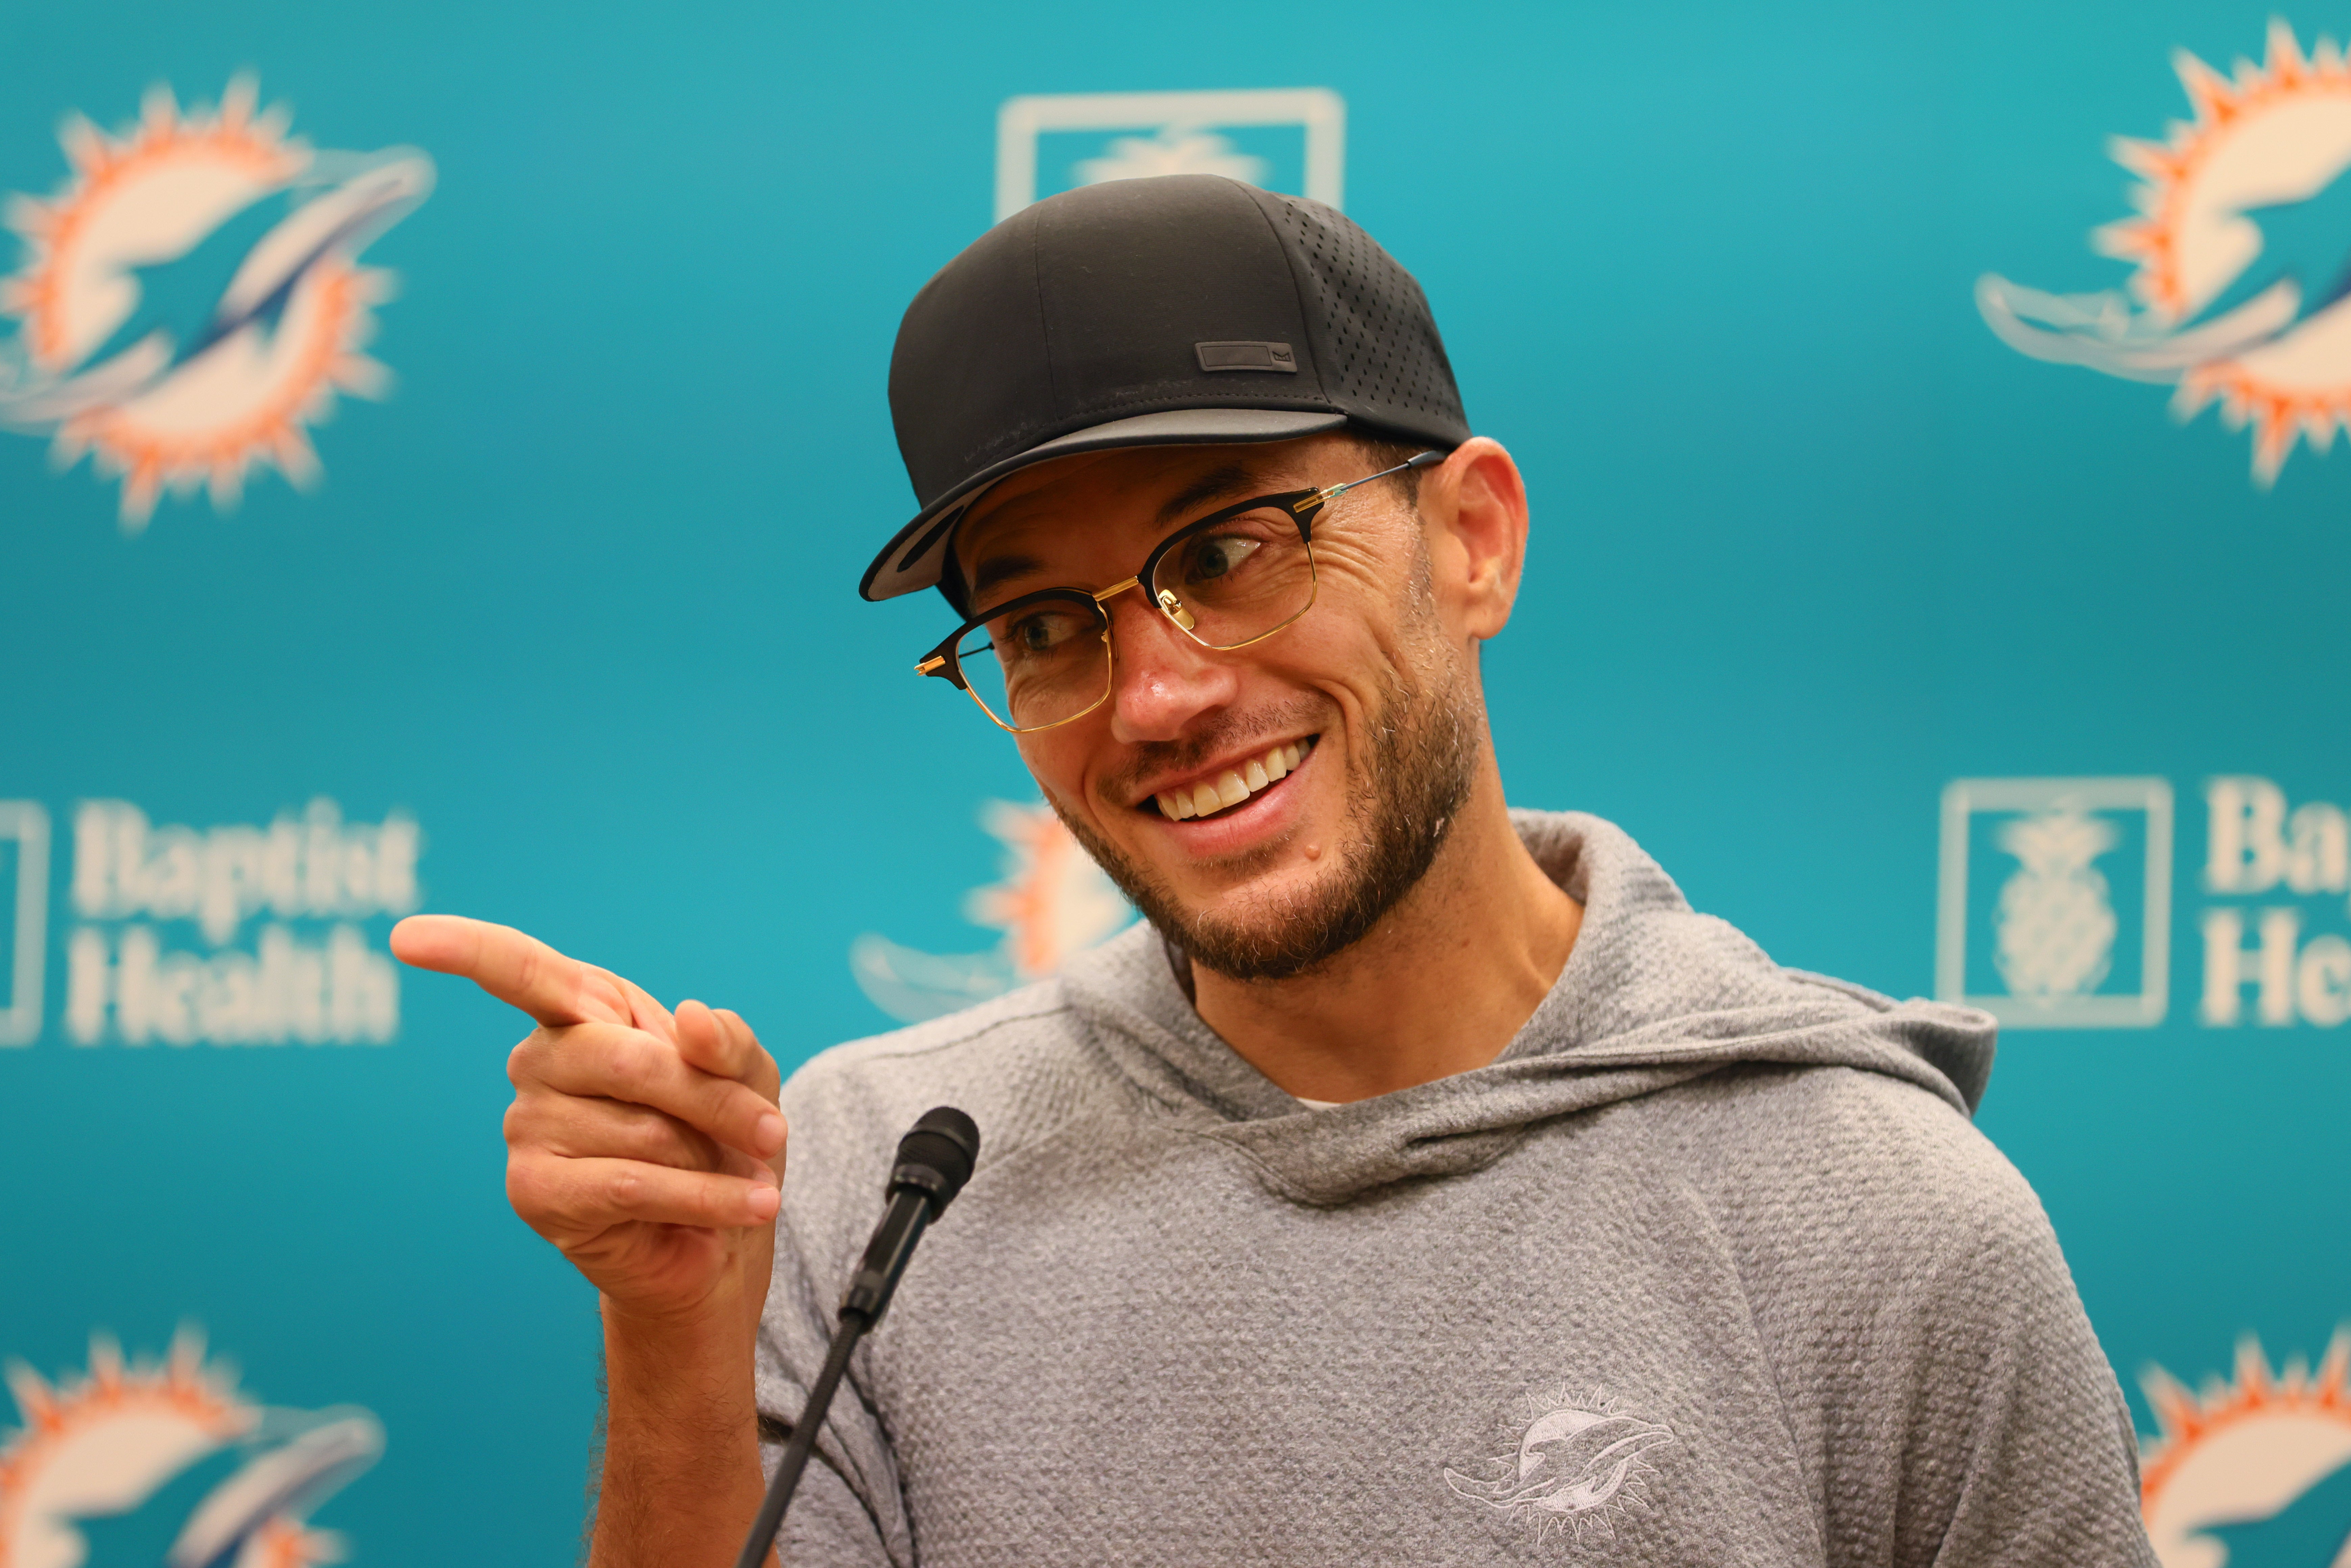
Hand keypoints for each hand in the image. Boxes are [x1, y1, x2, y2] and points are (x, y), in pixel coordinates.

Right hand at [390, 915, 785, 1333]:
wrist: (726, 1229)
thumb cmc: (725, 1136)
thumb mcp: (748, 1073)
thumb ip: (726, 1042)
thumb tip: (691, 1021)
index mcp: (580, 1012)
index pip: (518, 969)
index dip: (464, 949)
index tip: (406, 936)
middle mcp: (540, 1062)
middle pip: (631, 1058)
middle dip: (715, 1099)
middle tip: (769, 1131)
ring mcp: (527, 1128)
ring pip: (645, 1130)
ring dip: (710, 1157)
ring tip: (721, 1173)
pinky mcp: (536, 1194)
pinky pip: (635, 1185)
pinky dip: (708, 1198)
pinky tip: (752, 1206)